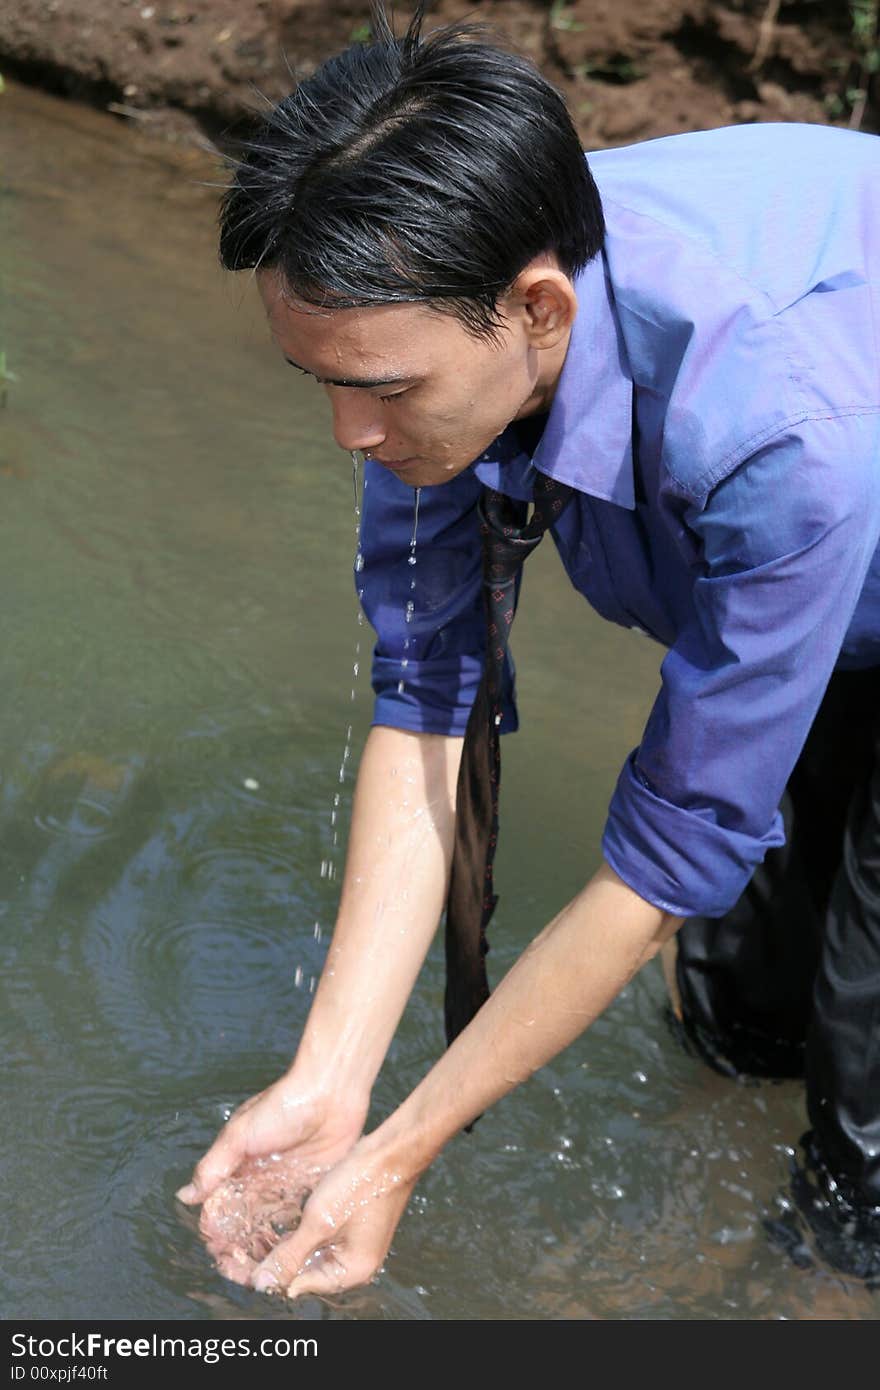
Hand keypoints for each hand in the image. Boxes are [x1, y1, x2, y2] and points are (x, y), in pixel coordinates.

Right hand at [176, 1072, 368, 1283]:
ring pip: (270, 1221)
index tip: (215, 1248)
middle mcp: (261, 1176)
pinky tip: (288, 1255)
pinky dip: (292, 1233)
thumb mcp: (240, 1134)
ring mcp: (286, 1182)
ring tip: (260, 1268)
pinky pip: (298, 1215)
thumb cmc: (283, 1106)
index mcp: (240, 1163)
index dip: (216, 1225)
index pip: (221, 1202)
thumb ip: (214, 1166)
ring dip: (263, 1242)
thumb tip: (185, 1196)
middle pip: (245, 1217)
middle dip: (238, 1241)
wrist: (331, 1091)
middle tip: (236, 1267)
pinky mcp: (311, 1185)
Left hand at [248, 1135, 417, 1299]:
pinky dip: (294, 1233)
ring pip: (306, 1253)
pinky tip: (270, 1225)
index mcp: (350, 1272)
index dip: (265, 1276)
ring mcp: (350, 1243)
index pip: (298, 1285)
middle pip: (302, 1271)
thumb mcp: (319, 1223)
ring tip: (244, 1240)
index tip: (232, 1266)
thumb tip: (261, 1285)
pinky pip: (316, 1237)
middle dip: (268, 1262)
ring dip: (278, 1247)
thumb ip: (290, 1256)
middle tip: (231, 1253)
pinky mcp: (347, 1224)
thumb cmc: (360, 1185)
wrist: (391, 1151)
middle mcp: (352, 1264)